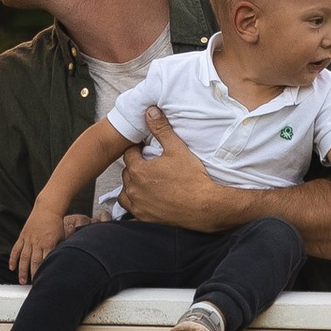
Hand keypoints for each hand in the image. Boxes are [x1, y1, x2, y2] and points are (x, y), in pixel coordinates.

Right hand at [9, 207, 81, 283]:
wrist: (48, 208)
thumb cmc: (57, 224)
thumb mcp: (62, 236)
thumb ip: (59, 249)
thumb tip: (60, 261)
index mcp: (49, 243)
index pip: (46, 262)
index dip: (45, 272)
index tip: (44, 280)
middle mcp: (37, 243)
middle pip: (34, 262)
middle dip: (33, 275)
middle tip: (33, 285)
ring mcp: (29, 240)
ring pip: (24, 258)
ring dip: (22, 271)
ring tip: (22, 281)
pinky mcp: (23, 236)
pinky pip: (16, 249)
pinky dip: (13, 259)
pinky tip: (11, 268)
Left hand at [114, 109, 233, 231]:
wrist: (204, 207)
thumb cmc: (192, 178)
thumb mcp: (177, 149)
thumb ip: (161, 129)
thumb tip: (150, 112)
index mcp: (138, 170)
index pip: (128, 154)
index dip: (137, 149)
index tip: (145, 149)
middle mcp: (133, 189)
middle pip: (127, 173)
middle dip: (135, 167)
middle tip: (149, 165)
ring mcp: (138, 205)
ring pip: (125, 193)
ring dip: (132, 187)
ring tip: (146, 183)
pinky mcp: (144, 218)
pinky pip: (132, 210)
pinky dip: (137, 204)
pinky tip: (148, 201)